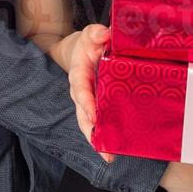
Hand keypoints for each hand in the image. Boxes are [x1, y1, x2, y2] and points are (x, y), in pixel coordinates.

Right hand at [65, 24, 114, 161]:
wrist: (79, 52)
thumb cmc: (88, 45)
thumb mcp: (91, 34)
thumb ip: (96, 33)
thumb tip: (104, 34)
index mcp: (79, 74)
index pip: (81, 89)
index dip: (87, 102)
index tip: (94, 115)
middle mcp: (81, 92)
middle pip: (82, 115)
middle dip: (90, 131)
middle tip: (101, 147)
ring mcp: (87, 103)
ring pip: (88, 124)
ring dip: (96, 141)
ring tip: (109, 157)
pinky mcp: (96, 109)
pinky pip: (98, 125)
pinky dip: (103, 139)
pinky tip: (113, 153)